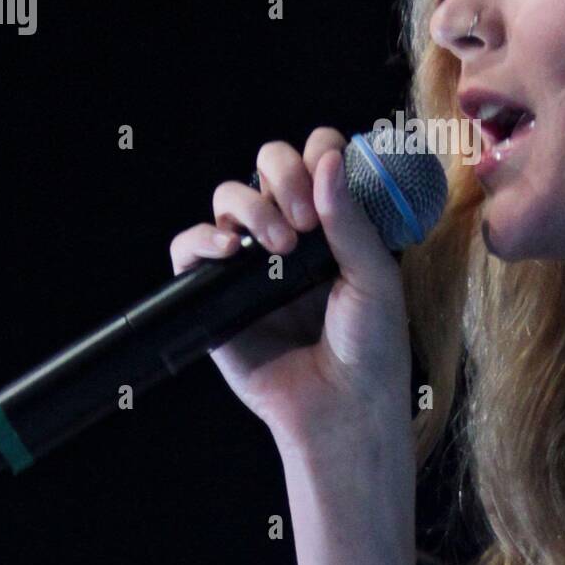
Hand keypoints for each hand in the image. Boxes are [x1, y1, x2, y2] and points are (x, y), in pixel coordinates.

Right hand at [169, 127, 411, 449]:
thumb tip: (328, 160)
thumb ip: (351, 220)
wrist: (342, 409)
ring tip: (278, 247)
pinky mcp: (216, 294)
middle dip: (282, 174)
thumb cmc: (372, 347)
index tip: (330, 183)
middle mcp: (291, 234)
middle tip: (302, 220)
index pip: (317, 158)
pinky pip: (189, 249)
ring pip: (228, 197)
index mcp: (335, 222)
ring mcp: (251, 262)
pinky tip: (229, 252)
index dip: (319, 155)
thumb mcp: (375, 277)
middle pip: (268, 164)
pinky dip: (200, 239)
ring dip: (250, 206)